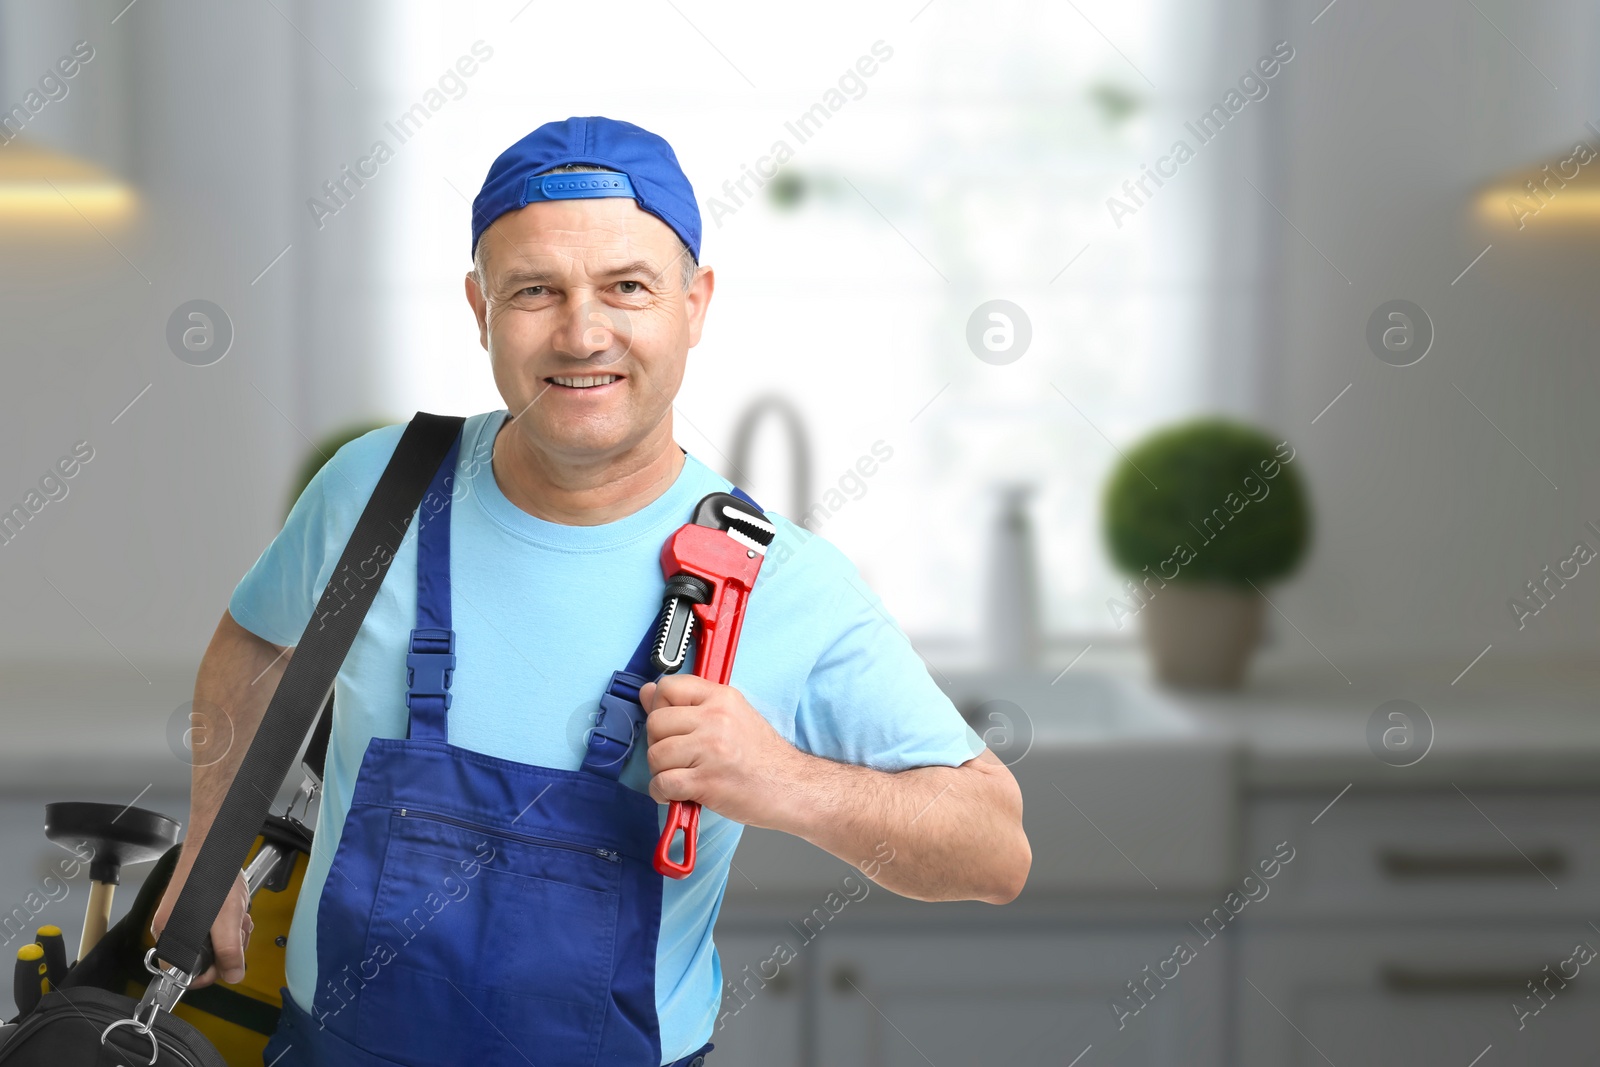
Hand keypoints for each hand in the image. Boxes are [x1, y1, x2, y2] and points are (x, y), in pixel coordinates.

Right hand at [150, 851, 251, 988]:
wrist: (217, 846)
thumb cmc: (214, 876)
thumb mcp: (227, 921)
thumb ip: (229, 952)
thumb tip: (233, 976)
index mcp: (170, 937)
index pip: (182, 974)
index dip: (209, 974)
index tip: (227, 966)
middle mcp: (171, 930)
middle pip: (202, 959)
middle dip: (228, 949)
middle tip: (239, 932)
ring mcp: (182, 919)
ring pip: (211, 943)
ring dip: (232, 934)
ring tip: (240, 919)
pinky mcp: (194, 910)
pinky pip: (212, 928)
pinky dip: (229, 923)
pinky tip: (238, 912)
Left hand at [640, 674, 801, 829]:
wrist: (791, 787)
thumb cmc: (762, 756)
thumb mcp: (732, 716)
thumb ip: (689, 704)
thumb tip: (646, 693)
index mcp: (721, 698)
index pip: (668, 687)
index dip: (660, 707)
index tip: (671, 725)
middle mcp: (716, 719)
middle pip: (656, 723)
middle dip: (659, 744)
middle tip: (679, 757)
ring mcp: (711, 750)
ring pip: (655, 755)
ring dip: (662, 772)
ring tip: (682, 776)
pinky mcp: (707, 781)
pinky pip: (662, 783)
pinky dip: (663, 793)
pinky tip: (679, 793)